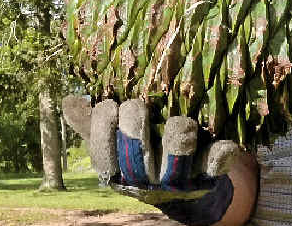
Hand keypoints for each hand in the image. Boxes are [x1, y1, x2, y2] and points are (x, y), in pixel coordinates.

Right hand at [62, 95, 246, 225]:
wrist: (185, 192)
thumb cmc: (144, 158)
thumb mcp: (115, 145)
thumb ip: (93, 125)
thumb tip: (68, 100)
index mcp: (121, 172)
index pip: (103, 148)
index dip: (105, 121)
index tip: (110, 105)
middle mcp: (148, 178)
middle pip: (138, 146)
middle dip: (136, 117)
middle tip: (138, 105)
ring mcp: (179, 177)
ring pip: (177, 146)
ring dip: (177, 128)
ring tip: (176, 120)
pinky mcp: (209, 174)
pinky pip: (217, 161)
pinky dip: (221, 153)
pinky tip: (223, 145)